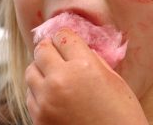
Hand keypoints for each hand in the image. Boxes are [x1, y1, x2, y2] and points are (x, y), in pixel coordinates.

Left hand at [25, 29, 148, 124]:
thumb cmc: (122, 116)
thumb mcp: (114, 81)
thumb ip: (92, 60)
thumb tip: (75, 48)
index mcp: (83, 67)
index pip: (63, 36)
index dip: (65, 36)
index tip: (65, 40)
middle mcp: (60, 81)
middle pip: (42, 49)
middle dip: (49, 48)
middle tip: (56, 51)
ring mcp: (46, 101)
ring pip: (30, 70)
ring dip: (41, 68)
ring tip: (53, 74)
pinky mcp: (38, 118)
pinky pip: (30, 94)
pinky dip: (39, 90)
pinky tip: (52, 94)